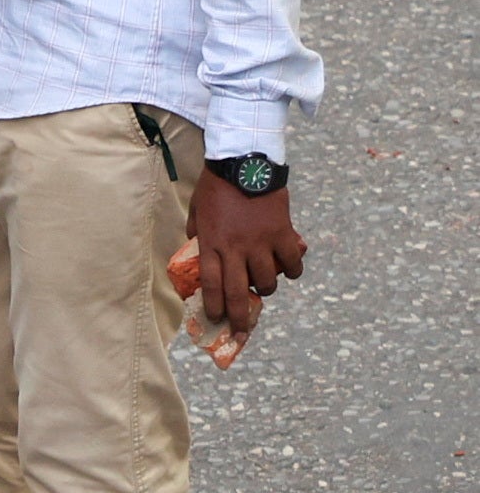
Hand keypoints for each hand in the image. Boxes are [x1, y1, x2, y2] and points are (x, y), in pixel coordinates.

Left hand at [180, 168, 305, 342]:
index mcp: (212, 244)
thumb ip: (198, 236)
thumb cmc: (216, 187)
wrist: (245, 162)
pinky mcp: (283, 232)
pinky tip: (290, 269)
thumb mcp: (197, 212)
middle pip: (239, 291)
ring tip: (265, 286)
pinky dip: (293, 270)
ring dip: (267, 289)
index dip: (214, 306)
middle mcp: (236, 248)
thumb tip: (200, 255)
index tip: (215, 320)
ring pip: (268, 280)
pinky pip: (293, 262)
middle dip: (239, 316)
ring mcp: (261, 242)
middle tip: (240, 330)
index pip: (212, 285)